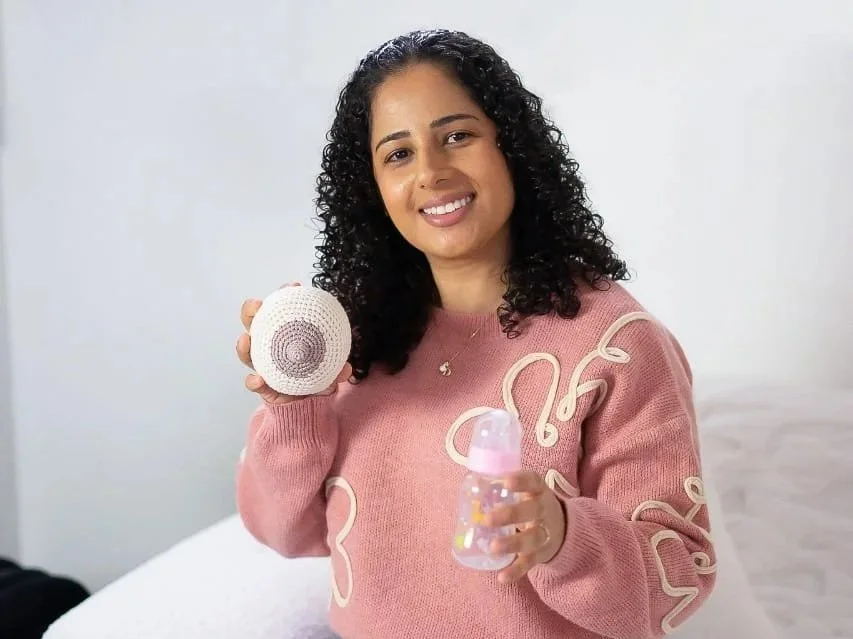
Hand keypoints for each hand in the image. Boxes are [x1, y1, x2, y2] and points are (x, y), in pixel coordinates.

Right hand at [236, 282, 351, 404]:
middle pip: (254, 324)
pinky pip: (253, 383)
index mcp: (286, 336)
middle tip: (257, 304)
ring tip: (246, 339)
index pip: (281, 311)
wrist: (307, 405)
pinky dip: (253, 381)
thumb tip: (346, 368)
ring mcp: (262, 365)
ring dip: (244, 344)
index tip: (294, 287)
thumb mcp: (330, 372)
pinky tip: (257, 380)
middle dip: (251, 311)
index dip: (284, 296)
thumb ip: (336, 370)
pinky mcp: (260, 386)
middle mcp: (269, 347)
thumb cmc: (315, 378)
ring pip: (247, 351)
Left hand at [483, 471, 566, 583]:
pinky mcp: (541, 554)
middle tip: (487, 519)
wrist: (563, 528)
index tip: (505, 482)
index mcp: (539, 491)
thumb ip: (503, 489)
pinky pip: (529, 563)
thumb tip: (471, 483)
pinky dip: (516, 571)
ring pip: (531, 539)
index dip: (521, 480)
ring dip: (512, 544)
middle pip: (533, 511)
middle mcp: (544, 511)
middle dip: (511, 515)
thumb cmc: (532, 504)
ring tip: (492, 548)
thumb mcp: (526, 492)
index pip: (533, 482)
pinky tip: (502, 577)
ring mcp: (545, 534)